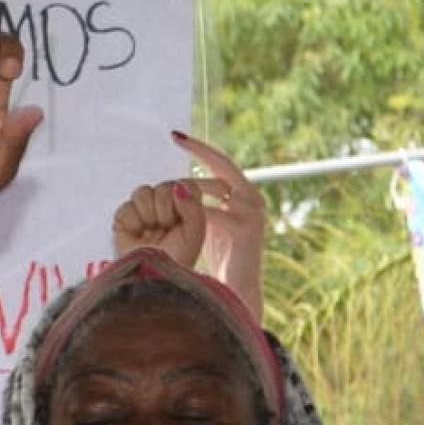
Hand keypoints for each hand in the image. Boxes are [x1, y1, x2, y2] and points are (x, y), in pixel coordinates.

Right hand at [111, 180, 208, 268]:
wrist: (153, 278)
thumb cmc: (177, 259)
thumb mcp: (195, 231)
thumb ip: (192, 205)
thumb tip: (178, 186)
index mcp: (184, 207)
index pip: (184, 184)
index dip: (182, 199)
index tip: (181, 219)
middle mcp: (163, 206)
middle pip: (163, 187)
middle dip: (165, 210)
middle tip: (165, 229)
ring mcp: (142, 212)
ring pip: (142, 192)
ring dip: (147, 214)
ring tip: (150, 233)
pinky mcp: (123, 220)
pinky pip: (125, 207)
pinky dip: (131, 222)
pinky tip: (136, 235)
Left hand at [172, 131, 266, 322]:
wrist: (239, 288)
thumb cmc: (224, 258)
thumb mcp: (211, 225)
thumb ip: (202, 207)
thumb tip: (182, 189)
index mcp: (243, 195)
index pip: (221, 165)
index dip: (201, 150)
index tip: (177, 136)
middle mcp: (252, 198)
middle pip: (225, 164)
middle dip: (200, 149)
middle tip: (176, 136)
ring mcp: (252, 212)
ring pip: (219, 188)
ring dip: (193, 185)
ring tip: (171, 178)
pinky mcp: (247, 228)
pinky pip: (216, 214)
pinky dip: (195, 212)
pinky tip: (177, 212)